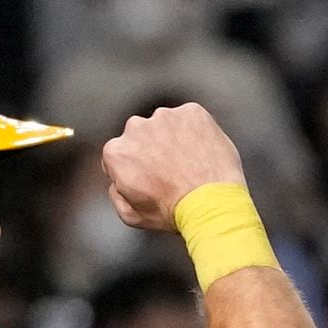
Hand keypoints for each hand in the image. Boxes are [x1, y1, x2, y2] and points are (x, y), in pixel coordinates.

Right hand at [104, 103, 246, 233]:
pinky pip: (192, 119)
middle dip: (155, 149)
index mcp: (117, 151)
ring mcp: (165, 117)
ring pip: (167, 125)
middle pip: (143, 135)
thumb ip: (116, 194)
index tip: (152, 177)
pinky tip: (203, 153)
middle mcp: (136, 127)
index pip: (121, 153)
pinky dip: (197, 132)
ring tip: (191, 164)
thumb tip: (117, 183)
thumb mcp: (132, 215)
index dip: (137, 166)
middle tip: (174, 171)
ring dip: (175, 138)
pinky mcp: (191, 112)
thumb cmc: (174, 212)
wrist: (210, 203)